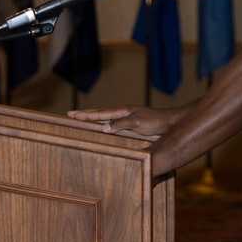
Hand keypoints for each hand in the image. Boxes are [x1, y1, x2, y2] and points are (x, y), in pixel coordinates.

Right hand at [67, 104, 188, 136]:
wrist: (169, 123)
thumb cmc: (155, 122)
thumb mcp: (136, 123)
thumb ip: (120, 124)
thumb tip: (103, 127)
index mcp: (122, 111)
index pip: (100, 113)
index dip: (86, 114)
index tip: (72, 114)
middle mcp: (123, 114)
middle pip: (100, 113)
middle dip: (86, 114)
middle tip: (71, 114)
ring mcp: (127, 119)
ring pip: (106, 118)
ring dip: (94, 118)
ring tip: (83, 119)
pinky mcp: (131, 126)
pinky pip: (113, 125)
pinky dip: (105, 125)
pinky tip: (103, 129)